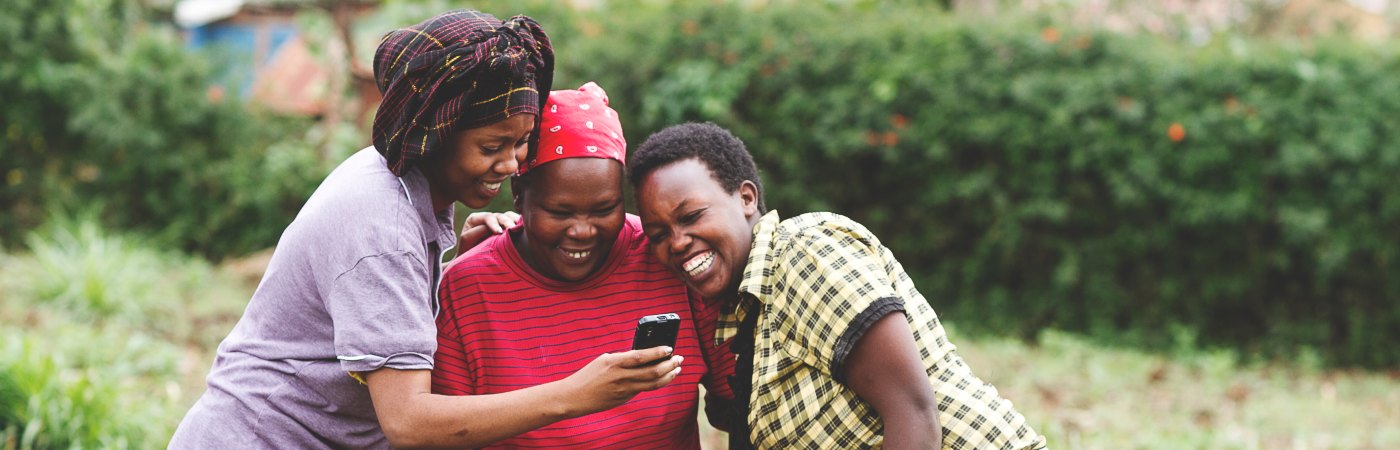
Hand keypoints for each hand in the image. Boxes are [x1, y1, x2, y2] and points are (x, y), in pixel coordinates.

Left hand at [458, 211, 520, 250]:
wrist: (471, 264)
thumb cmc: (466, 253)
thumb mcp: (466, 243)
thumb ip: (474, 234)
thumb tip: (491, 229)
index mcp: (475, 219)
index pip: (488, 217)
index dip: (494, 224)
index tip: (499, 232)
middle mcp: (488, 218)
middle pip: (500, 216)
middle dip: (507, 222)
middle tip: (513, 229)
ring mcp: (498, 223)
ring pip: (509, 216)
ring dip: (516, 221)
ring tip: (521, 228)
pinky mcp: (507, 229)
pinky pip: (515, 222)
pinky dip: (520, 224)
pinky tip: (525, 229)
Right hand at [558, 347, 682, 415]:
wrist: (575, 397)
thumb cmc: (589, 375)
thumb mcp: (605, 360)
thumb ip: (624, 358)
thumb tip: (645, 355)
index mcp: (615, 362)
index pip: (641, 356)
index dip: (658, 352)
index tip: (670, 348)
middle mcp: (622, 377)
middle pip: (652, 372)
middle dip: (670, 365)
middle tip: (680, 359)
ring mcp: (624, 390)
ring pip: (653, 384)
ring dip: (668, 376)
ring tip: (677, 369)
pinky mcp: (625, 399)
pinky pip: (644, 389)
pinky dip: (655, 382)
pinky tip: (662, 377)